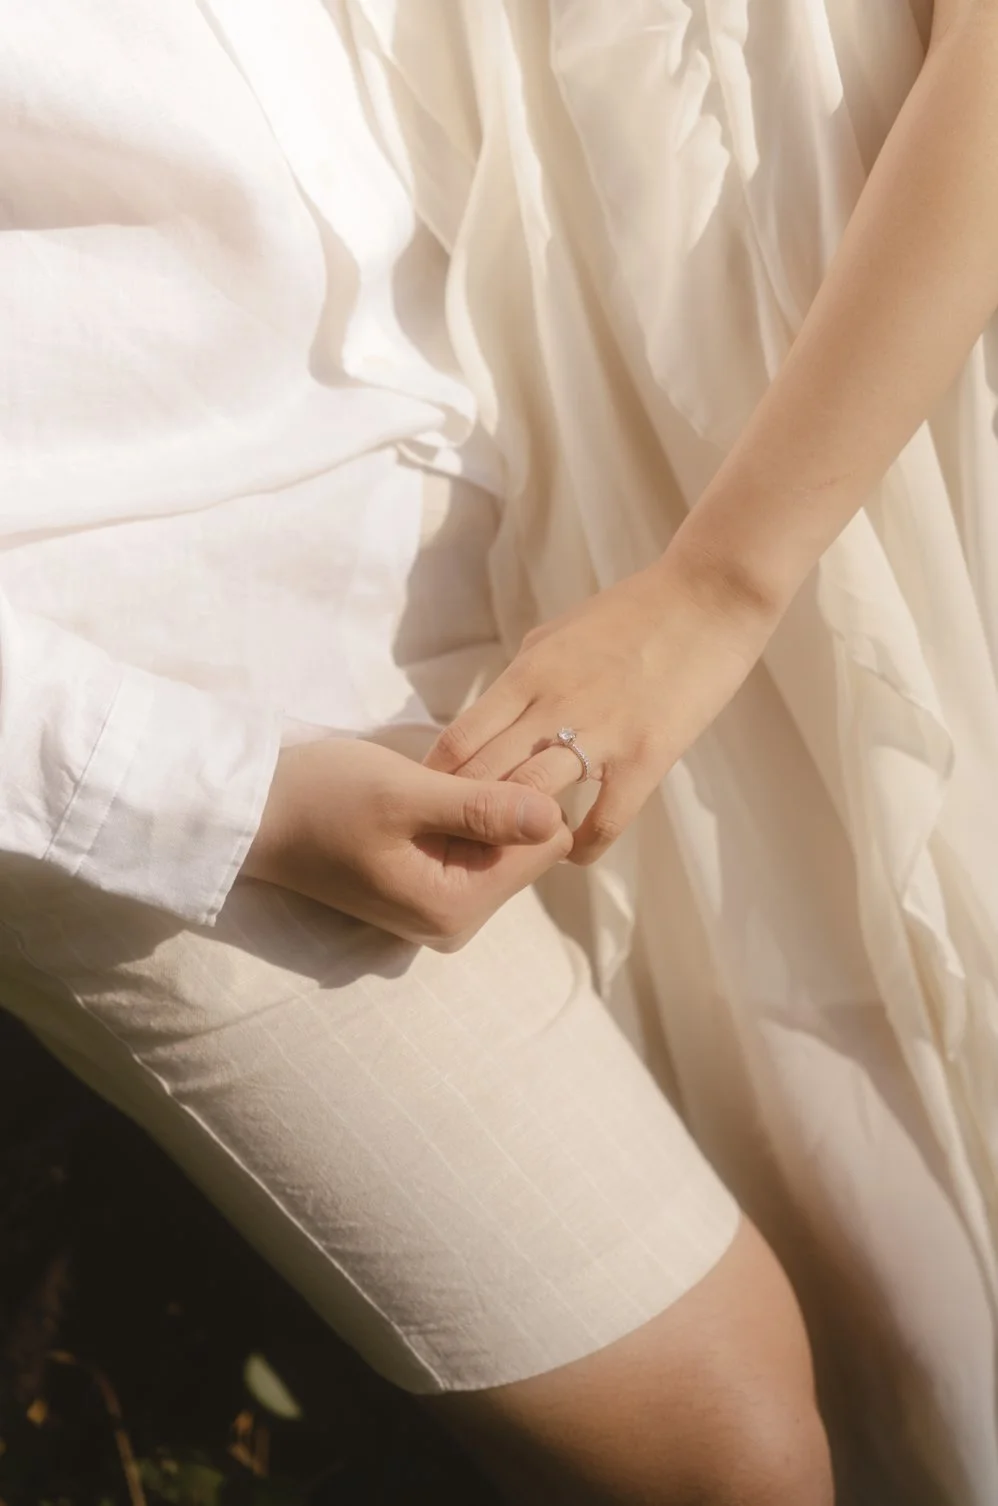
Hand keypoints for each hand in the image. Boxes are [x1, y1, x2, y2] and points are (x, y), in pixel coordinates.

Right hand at [240, 737, 571, 949]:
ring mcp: (440, 907)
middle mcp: (455, 921)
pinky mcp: (426, 888)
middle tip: (446, 772)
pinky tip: (420, 796)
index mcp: (456, 908)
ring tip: (428, 783)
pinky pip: (473, 845)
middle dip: (502, 802)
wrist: (252, 814)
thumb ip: (481, 809)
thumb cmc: (321, 798)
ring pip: (503, 842)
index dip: (524, 793)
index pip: (547, 844)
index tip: (477, 768)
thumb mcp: (403, 795)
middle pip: (528, 846)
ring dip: (478, 804)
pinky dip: (458, 814)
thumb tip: (556, 817)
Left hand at [424, 544, 780, 864]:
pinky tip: (575, 851)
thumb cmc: (635, 610)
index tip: (437, 809)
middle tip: (467, 847)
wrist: (711, 594)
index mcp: (527, 675)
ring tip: (518, 850)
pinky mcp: (646, 754)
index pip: (457, 742)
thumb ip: (523, 678)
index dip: (436, 784)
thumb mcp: (559, 634)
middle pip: (481, 777)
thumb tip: (498, 715)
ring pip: (530, 800)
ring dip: (517, 834)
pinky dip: (582, 846)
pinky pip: (604, 820)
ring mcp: (600, 732)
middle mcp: (552, 705)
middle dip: (465, 818)